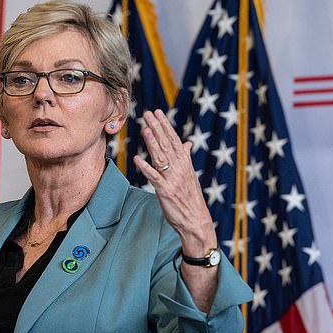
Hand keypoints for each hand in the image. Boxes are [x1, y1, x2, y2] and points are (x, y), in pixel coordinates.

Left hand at [133, 110, 215, 254]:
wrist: (195, 219)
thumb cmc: (190, 197)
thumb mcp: (189, 174)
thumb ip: (185, 157)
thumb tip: (187, 143)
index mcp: (185, 163)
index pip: (173, 139)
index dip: (165, 125)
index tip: (157, 112)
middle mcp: (179, 168)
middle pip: (166, 144)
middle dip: (157, 128)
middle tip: (147, 113)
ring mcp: (172, 179)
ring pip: (160, 157)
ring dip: (152, 143)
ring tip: (145, 130)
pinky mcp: (165, 191)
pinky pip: (153, 177)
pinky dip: (145, 168)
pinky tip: (137, 159)